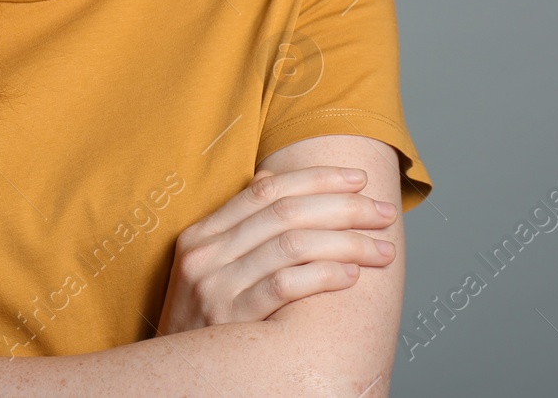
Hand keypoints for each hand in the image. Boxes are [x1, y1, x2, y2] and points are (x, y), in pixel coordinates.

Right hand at [155, 165, 396, 334]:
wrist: (173, 381)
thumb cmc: (201, 323)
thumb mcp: (207, 270)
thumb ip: (239, 228)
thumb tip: (274, 179)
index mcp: (201, 234)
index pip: (267, 189)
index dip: (318, 179)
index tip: (358, 180)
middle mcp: (205, 254)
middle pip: (287, 213)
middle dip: (345, 208)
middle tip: (384, 213)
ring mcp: (215, 286)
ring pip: (293, 245)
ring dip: (347, 243)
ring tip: (381, 250)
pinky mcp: (230, 319)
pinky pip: (286, 285)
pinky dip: (323, 275)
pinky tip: (351, 276)